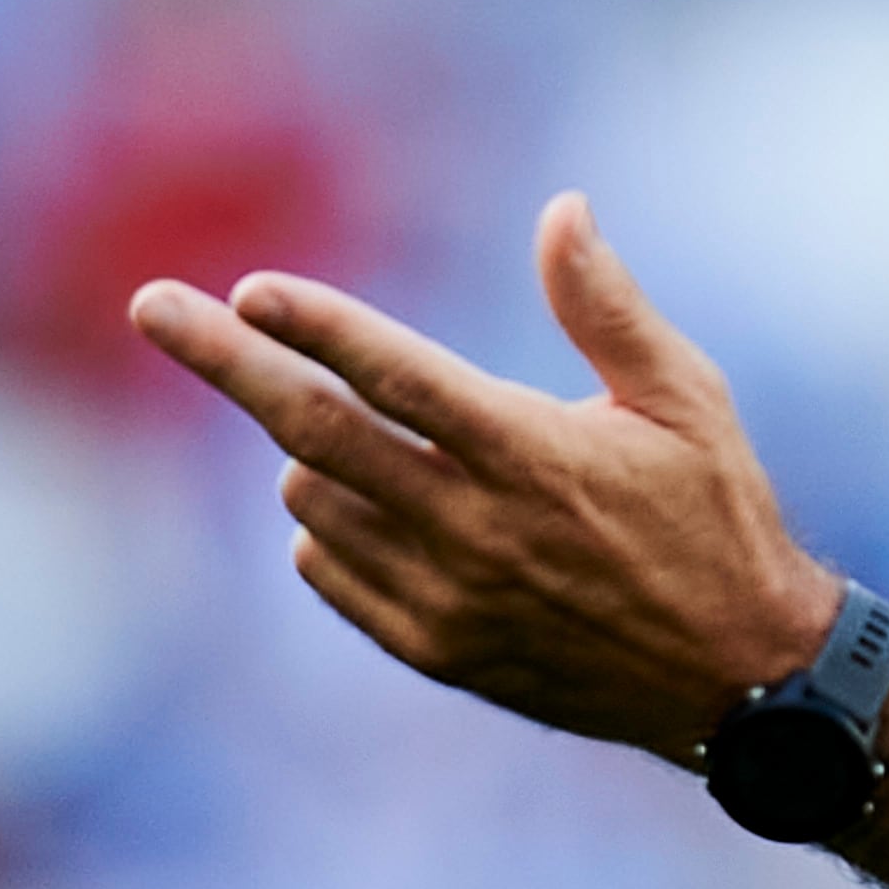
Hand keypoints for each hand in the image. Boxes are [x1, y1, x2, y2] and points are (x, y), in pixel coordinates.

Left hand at [129, 192, 839, 756]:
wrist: (738, 680)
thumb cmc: (718, 518)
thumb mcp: (688, 399)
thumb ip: (608, 306)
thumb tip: (561, 208)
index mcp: (533, 451)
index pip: (394, 374)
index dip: (314, 324)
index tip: (250, 287)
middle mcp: (476, 525)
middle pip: (312, 431)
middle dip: (223, 361)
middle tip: (150, 307)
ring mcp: (447, 595)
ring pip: (313, 500)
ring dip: (312, 451)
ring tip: (382, 442)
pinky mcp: (438, 649)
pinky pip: (329, 569)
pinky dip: (328, 526)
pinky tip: (380, 508)